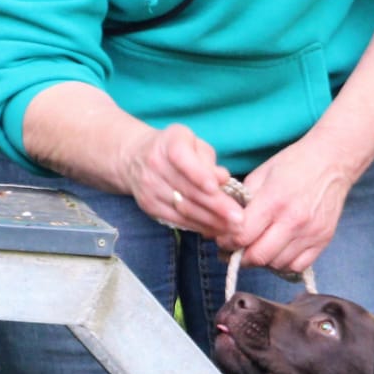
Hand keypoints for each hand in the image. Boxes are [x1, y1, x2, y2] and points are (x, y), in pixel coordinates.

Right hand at [116, 122, 243, 238]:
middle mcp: (155, 165)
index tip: (217, 188)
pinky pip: (177, 220)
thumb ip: (208, 159)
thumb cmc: (175, 148)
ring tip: (233, 229)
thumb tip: (223, 178)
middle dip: (216, 206)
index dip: (199, 174)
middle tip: (239, 218)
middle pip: (187, 190)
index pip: (182, 158)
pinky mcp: (150, 207)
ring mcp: (150, 188)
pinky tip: (216, 230)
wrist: (134, 158)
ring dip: (210, 221)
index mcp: (169, 143)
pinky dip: (198, 226)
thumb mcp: (192, 142)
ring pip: (184, 209)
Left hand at [223, 135, 358, 276]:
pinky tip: (278, 251)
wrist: (332, 162)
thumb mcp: (260, 175)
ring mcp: (310, 233)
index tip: (224, 241)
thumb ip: (241, 203)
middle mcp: (294, 220)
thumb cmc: (293, 165)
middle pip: (258, 256)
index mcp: (274, 201)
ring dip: (263, 260)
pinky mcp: (323, 240)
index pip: (242, 236)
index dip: (227, 242)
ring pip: (276, 264)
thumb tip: (224, 228)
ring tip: (259, 247)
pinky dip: (284, 263)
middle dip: (241, 256)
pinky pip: (297, 266)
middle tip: (237, 250)